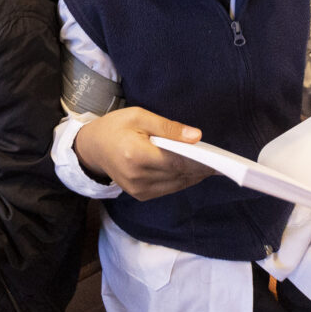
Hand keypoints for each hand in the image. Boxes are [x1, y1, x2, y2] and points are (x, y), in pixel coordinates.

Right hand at [74, 107, 212, 200]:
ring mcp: (138, 189)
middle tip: (219, 159)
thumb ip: (168, 127)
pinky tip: (192, 170)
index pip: (176, 161)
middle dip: (200, 167)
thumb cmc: (115, 127)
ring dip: (194, 175)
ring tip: (209, 164)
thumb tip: (196, 136)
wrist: (91, 148)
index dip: (199, 161)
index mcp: (136, 155)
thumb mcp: (139, 116)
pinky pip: (169, 188)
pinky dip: (182, 179)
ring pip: (177, 184)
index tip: (217, 157)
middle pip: (179, 174)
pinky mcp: (140, 195)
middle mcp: (137, 177)